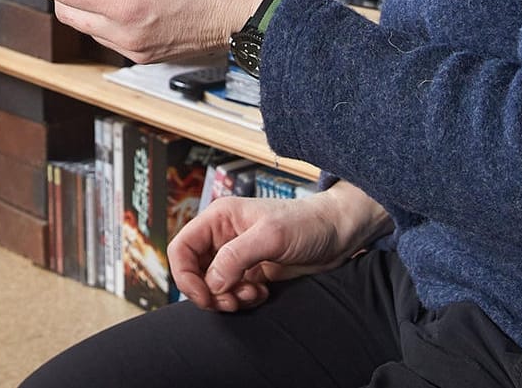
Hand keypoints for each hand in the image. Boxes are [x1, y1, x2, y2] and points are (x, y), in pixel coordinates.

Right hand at [168, 182, 392, 312]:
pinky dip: (242, 300)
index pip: (182, 249)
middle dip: (210, 293)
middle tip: (233, 301)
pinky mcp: (251, 273)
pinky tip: (263, 293)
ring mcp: (237, 257)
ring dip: (228, 299)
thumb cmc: (308, 224)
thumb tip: (211, 283)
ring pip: (213, 287)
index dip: (186, 277)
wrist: (339, 235)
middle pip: (194, 272)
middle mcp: (223, 237)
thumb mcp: (271, 236)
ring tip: (253, 294)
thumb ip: (236, 257)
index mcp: (219, 219)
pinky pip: (232, 294)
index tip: (206, 297)